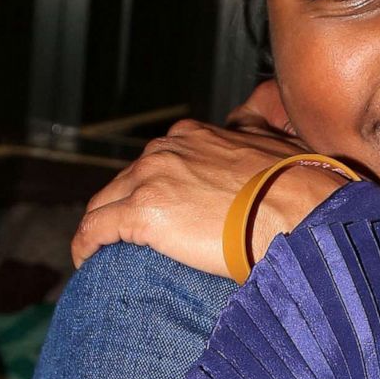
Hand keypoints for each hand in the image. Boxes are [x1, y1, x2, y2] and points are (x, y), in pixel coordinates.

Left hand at [71, 87, 346, 277]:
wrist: (294, 211)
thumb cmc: (293, 186)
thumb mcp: (270, 142)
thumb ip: (250, 128)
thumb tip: (254, 115)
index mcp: (191, 135)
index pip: (154, 161)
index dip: (151, 187)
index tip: (157, 209)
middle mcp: (166, 150)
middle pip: (124, 181)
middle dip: (124, 207)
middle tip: (130, 238)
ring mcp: (150, 179)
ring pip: (103, 204)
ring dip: (102, 227)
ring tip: (105, 254)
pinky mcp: (141, 213)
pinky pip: (93, 230)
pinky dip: (85, 247)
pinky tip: (88, 262)